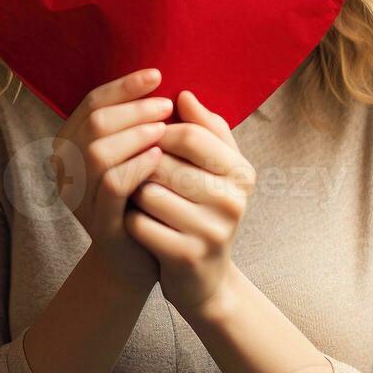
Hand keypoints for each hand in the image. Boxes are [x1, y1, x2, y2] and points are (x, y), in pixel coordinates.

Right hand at [53, 68, 172, 292]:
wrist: (138, 257)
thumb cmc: (141, 196)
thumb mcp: (138, 154)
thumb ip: (139, 120)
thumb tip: (159, 79)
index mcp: (72, 146)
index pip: (92, 104)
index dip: (124, 86)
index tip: (157, 75)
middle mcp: (66, 170)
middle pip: (93, 124)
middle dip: (132, 108)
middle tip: (166, 105)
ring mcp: (79, 198)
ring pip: (97, 153)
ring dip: (135, 134)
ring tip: (164, 127)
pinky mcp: (98, 222)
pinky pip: (111, 185)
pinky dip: (136, 165)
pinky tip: (160, 156)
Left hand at [125, 90, 256, 320]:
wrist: (203, 279)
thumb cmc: (201, 212)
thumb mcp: (213, 170)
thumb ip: (203, 129)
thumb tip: (183, 94)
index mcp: (241, 172)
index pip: (191, 134)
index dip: (159, 132)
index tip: (146, 140)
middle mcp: (232, 201)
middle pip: (165, 163)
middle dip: (141, 166)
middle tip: (137, 174)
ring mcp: (211, 231)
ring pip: (148, 192)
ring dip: (133, 194)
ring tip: (138, 200)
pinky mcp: (186, 256)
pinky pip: (139, 224)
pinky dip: (130, 221)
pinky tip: (137, 225)